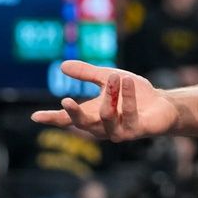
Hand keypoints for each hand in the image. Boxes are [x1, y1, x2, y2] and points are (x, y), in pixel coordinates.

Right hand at [31, 61, 179, 141]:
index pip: (68, 120)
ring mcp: (119, 132)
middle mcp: (103, 128)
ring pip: (107, 119)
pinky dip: (127, 96)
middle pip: (83, 124)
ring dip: (111, 96)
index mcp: (92, 116)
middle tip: (65, 100)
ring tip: (116, 77)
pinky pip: (129, 115)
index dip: (52, 119)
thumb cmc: (134, 94)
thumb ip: (87, 73)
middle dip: (74, 114)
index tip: (34, 116)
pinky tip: (128, 81)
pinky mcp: (136, 130)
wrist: (162, 104)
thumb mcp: (108, 79)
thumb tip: (62, 66)